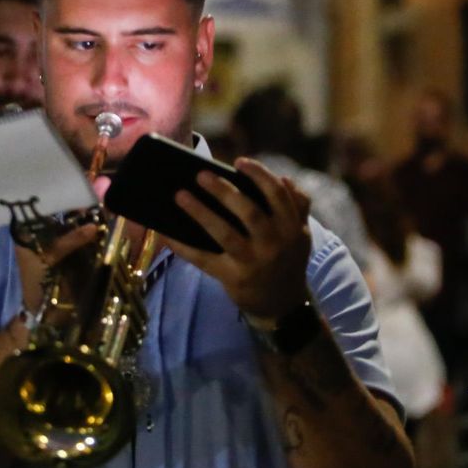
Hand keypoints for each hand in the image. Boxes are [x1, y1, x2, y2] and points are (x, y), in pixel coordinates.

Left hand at [167, 158, 312, 322]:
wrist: (283, 305)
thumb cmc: (286, 260)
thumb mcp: (300, 234)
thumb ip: (297, 206)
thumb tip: (285, 178)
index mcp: (292, 228)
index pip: (277, 195)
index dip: (259, 176)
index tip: (239, 161)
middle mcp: (274, 244)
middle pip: (248, 211)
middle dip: (224, 191)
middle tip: (200, 175)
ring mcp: (253, 262)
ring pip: (224, 233)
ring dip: (200, 212)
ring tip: (180, 195)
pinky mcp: (233, 278)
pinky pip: (203, 259)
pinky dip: (183, 246)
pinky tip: (166, 232)